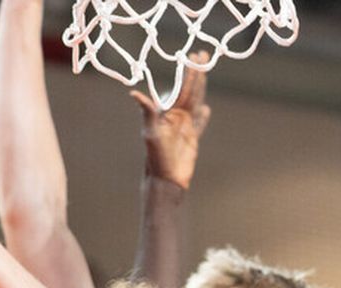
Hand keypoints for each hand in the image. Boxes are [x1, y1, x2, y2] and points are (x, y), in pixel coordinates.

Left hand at [131, 53, 210, 189]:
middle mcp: (176, 118)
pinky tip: (206, 109)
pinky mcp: (191, 140)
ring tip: (205, 73)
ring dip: (201, 88)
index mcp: (167, 113)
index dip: (188, 72)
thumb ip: (147, 112)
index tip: (192, 56)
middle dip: (196, 73)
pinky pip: (199, 125)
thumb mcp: (150, 133)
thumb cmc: (155, 157)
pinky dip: (203, 117)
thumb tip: (134, 93)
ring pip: (196, 102)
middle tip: (202, 54)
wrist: (166, 180)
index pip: (181, 88)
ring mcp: (184, 128)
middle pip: (190, 90)